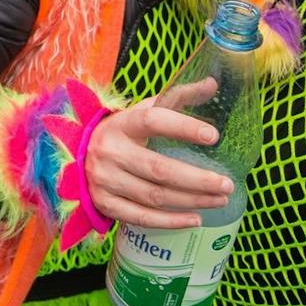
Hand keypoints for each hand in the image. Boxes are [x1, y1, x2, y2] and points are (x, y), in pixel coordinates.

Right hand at [82, 79, 232, 229]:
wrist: (78, 155)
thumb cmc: (123, 132)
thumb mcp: (143, 111)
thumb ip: (177, 97)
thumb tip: (211, 83)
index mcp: (122, 123)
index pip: (153, 121)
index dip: (183, 128)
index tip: (214, 137)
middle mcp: (110, 151)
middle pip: (160, 169)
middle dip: (198, 179)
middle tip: (227, 184)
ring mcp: (105, 180)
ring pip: (155, 196)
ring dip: (192, 201)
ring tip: (220, 199)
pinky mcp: (104, 204)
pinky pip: (142, 217)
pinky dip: (171, 221)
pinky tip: (195, 218)